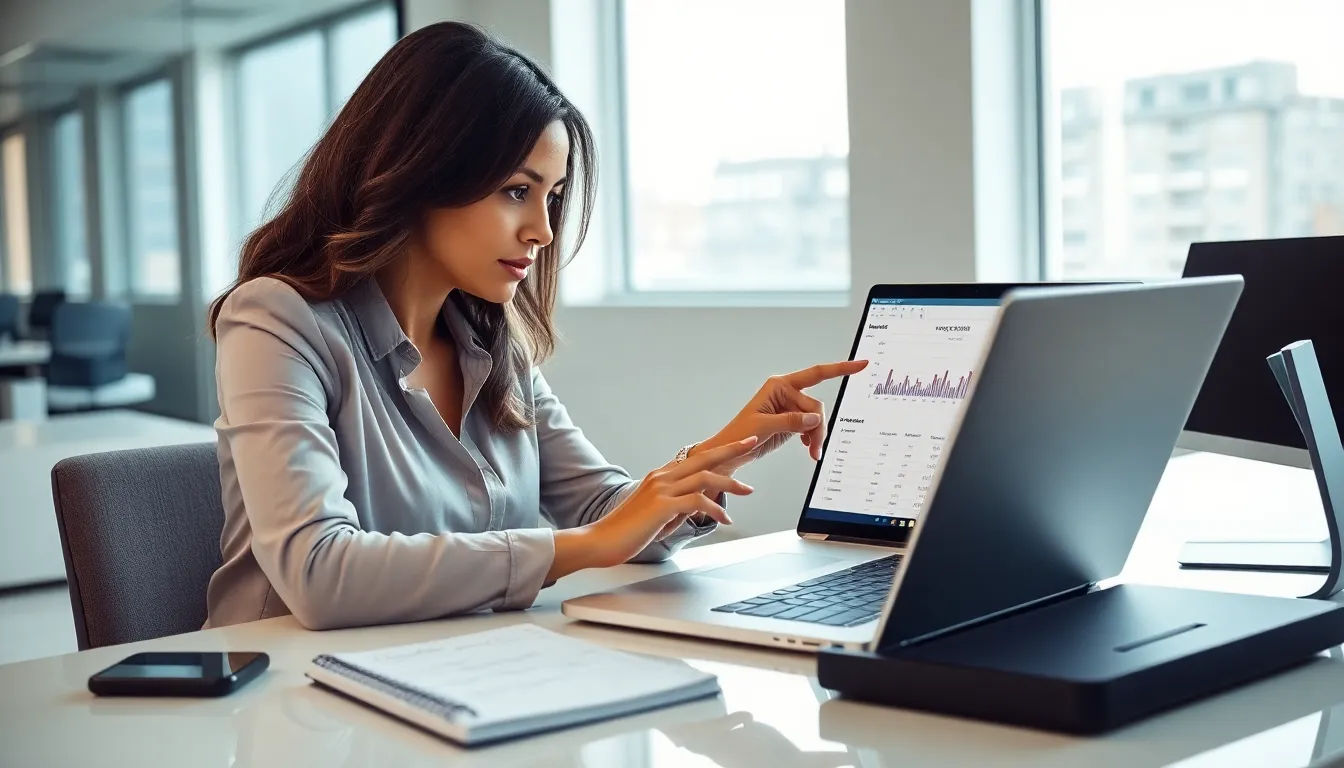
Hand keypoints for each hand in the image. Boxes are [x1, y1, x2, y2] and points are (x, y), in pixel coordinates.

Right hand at [586, 437, 758, 566]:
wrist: (599, 541)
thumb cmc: (626, 532)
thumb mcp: (655, 514)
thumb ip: (674, 506)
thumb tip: (694, 508)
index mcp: (660, 477)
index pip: (694, 459)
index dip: (717, 451)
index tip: (737, 444)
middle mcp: (661, 477)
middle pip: (703, 458)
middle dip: (730, 449)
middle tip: (752, 442)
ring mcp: (661, 490)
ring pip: (704, 477)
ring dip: (729, 482)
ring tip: (748, 490)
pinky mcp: (661, 506)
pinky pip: (696, 501)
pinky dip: (715, 508)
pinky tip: (726, 519)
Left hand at [693, 360, 869, 473]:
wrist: (731, 451)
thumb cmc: (739, 435)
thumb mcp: (764, 426)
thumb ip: (791, 421)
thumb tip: (814, 418)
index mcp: (779, 386)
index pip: (816, 374)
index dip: (840, 368)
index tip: (861, 364)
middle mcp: (786, 393)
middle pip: (816, 406)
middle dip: (818, 427)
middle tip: (816, 448)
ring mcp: (790, 407)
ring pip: (815, 419)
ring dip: (816, 436)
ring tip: (812, 452)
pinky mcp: (791, 421)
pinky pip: (810, 427)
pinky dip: (811, 438)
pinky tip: (807, 447)